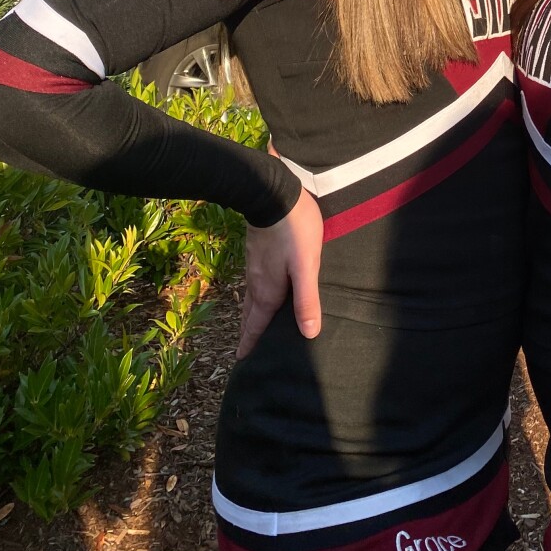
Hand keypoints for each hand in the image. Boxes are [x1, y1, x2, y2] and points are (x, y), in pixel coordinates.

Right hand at [237, 187, 323, 359]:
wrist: (272, 192)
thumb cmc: (294, 231)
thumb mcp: (306, 266)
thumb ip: (307, 299)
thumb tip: (309, 333)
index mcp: (268, 290)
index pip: (257, 323)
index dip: (251, 341)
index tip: (241, 359)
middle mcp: (257, 280)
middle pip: (251, 312)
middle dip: (248, 330)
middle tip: (244, 348)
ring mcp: (254, 264)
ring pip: (251, 295)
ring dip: (251, 312)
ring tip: (253, 323)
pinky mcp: (256, 249)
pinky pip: (254, 280)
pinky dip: (255, 293)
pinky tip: (262, 288)